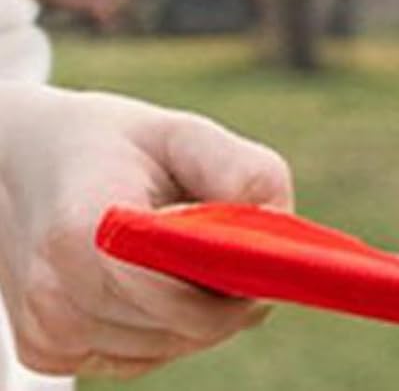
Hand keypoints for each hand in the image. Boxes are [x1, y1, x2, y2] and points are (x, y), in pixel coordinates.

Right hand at [0, 85, 291, 379]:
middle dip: (223, 304)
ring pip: (159, 349)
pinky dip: (164, 328)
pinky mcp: (45, 350)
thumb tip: (278, 221)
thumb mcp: (181, 133)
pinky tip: (163, 281)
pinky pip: (134, 356)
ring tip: (201, 261)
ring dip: (197, 317)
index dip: (228, 292)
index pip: (170, 295)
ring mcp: (45, 328)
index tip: (268, 273)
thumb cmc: (118, 144)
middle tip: (252, 265)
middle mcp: (55, 290)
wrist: (29, 164)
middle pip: (171, 328)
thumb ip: (238, 168)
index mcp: (85, 229)